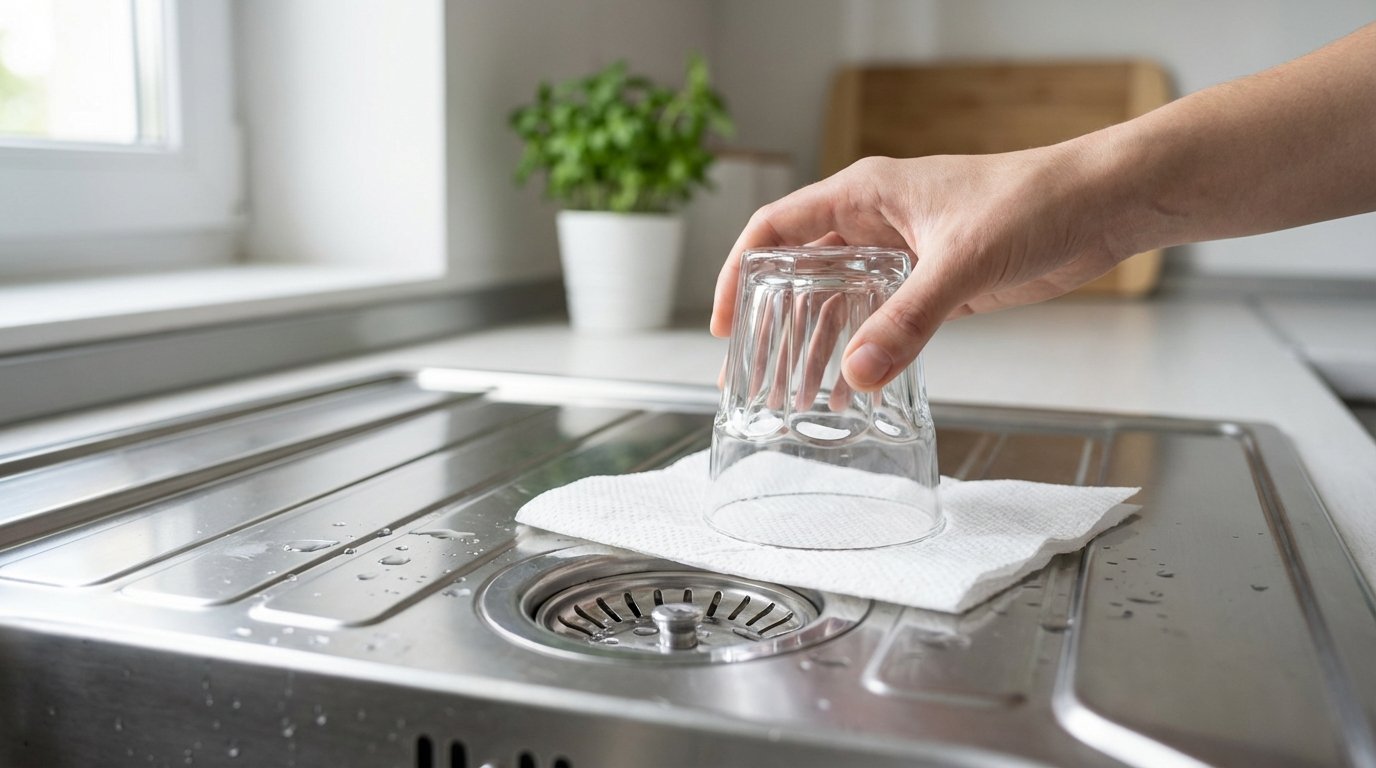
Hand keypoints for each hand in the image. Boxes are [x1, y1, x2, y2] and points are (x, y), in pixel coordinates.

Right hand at [710, 147, 1128, 391]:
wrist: (1101, 205)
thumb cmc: (1035, 201)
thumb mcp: (961, 261)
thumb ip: (907, 319)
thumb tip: (855, 373)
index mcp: (863, 195)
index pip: (774, 231)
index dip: (737, 274)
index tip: (723, 324)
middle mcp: (874, 223)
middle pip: (800, 276)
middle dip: (772, 326)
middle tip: (749, 378)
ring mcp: (904, 254)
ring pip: (839, 304)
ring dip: (817, 348)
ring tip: (792, 398)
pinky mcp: (935, 283)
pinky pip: (881, 322)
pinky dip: (862, 353)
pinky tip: (852, 390)